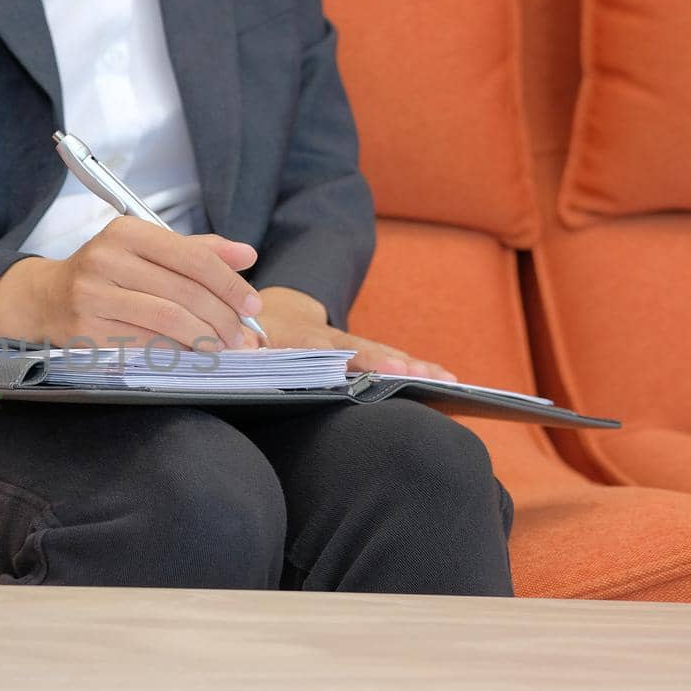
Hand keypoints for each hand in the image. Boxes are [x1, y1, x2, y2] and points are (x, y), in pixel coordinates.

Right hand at [0, 217, 262, 349]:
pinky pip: (145, 345)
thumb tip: (247, 255)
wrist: (46, 298)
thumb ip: (197, 251)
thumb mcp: (146, 250)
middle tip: (243, 336)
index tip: (252, 304)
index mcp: (126, 232)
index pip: (192, 257)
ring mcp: (93, 296)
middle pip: (183, 292)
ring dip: (204, 340)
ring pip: (167, 321)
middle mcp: (106, 259)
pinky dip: (176, 353)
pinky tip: (192, 356)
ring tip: (224, 348)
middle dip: (222, 318)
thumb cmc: (107, 273)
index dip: (229, 283)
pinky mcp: (87, 330)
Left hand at [257, 287, 456, 380]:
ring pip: (382, 352)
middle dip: (397, 364)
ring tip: (449, 382)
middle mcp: (328, 337)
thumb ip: (244, 348)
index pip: (328, 350)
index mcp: (298, 337)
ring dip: (414, 366)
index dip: (354, 360)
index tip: (384, 369)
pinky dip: (413, 368)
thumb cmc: (248, 332)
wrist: (264, 308)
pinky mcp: (357, 349)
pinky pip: (386, 357)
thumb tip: (245, 351)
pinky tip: (444, 381)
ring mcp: (346, 342)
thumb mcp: (240, 338)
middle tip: (429, 377)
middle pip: (366, 350)